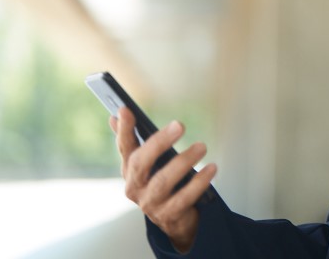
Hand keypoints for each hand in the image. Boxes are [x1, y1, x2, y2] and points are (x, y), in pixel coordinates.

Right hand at [111, 107, 217, 252]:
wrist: (174, 219)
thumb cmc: (161, 183)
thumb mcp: (149, 162)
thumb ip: (135, 140)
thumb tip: (117, 115)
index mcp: (129, 170)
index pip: (124, 147)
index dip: (124, 130)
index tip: (126, 110)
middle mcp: (135, 187)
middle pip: (141, 164)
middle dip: (159, 143)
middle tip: (180, 125)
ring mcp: (150, 203)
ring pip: (163, 182)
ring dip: (183, 162)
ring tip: (201, 146)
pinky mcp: (168, 215)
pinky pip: (184, 198)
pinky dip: (198, 183)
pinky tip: (211, 169)